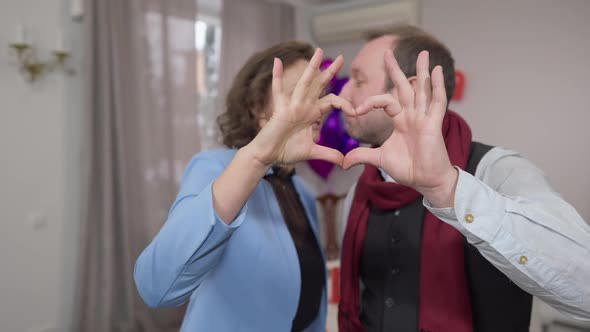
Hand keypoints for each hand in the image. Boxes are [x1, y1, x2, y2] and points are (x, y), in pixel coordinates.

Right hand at [246, 49, 355, 166]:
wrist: (268, 155)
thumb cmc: (286, 151)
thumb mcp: (312, 152)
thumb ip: (328, 154)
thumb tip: (344, 163)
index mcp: (311, 113)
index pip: (332, 101)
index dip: (345, 104)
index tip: (356, 113)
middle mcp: (303, 106)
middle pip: (320, 85)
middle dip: (330, 71)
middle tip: (342, 57)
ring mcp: (292, 106)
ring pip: (305, 83)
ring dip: (312, 67)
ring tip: (319, 51)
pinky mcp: (281, 110)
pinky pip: (278, 91)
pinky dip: (277, 77)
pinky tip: (277, 61)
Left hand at [343, 50, 457, 205]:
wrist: (426, 181)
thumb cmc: (408, 169)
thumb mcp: (380, 159)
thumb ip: (362, 156)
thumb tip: (343, 162)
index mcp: (401, 121)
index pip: (385, 102)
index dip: (370, 102)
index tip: (355, 110)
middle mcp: (413, 115)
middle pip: (404, 87)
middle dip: (395, 70)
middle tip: (388, 52)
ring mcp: (424, 117)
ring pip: (422, 89)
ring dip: (422, 71)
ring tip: (423, 53)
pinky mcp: (434, 123)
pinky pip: (437, 101)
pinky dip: (438, 85)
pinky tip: (437, 70)